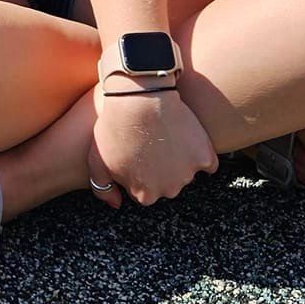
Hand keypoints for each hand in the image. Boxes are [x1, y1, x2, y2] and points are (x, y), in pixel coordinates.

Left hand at [87, 88, 216, 211]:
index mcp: (144, 195)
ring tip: (165, 137)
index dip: (139, 173)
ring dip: (179, 160)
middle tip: (151, 145)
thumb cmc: (114, 128)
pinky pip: (208, 163)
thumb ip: (102, 189)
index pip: (144, 191)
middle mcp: (168, 190)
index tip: (136, 156)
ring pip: (185, 172)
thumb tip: (116, 204)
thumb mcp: (96, 161)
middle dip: (160, 169)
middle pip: (166, 183)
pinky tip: (189, 141)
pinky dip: (201, 154)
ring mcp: (188, 174)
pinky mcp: (205, 156)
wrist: (139, 99)